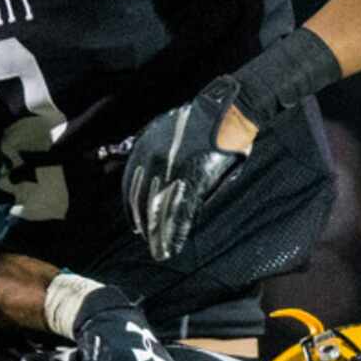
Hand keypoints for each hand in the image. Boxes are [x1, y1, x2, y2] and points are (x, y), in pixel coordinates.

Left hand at [123, 76, 254, 261]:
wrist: (230, 108)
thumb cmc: (205, 122)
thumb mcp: (169, 134)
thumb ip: (160, 162)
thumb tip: (157, 191)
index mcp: (145, 147)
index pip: (130, 186)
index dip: (133, 210)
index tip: (135, 225)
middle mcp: (153, 158)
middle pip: (144, 202)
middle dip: (146, 227)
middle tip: (150, 244)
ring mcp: (173, 168)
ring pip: (160, 210)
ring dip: (160, 235)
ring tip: (160, 252)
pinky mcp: (194, 177)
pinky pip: (180, 210)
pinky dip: (177, 231)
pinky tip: (174, 244)